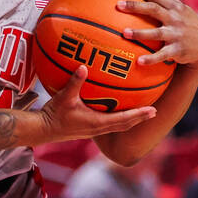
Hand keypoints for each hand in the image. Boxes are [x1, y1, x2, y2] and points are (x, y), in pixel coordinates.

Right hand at [40, 65, 156, 140]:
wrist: (43, 130)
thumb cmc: (54, 115)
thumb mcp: (64, 97)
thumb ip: (75, 82)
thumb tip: (83, 66)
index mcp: (97, 123)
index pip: (124, 120)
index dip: (139, 115)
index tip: (153, 110)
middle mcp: (99, 128)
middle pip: (126, 125)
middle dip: (140, 118)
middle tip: (154, 111)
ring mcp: (94, 130)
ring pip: (119, 126)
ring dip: (132, 120)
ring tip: (142, 112)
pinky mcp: (89, 129)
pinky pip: (109, 123)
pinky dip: (119, 118)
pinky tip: (118, 109)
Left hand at [116, 0, 197, 68]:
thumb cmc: (188, 24)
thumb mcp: (180, 8)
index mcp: (174, 6)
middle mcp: (175, 18)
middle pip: (153, 9)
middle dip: (135, 6)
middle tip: (118, 5)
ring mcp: (177, 34)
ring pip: (156, 33)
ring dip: (140, 33)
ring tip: (124, 33)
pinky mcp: (178, 50)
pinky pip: (162, 55)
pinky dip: (152, 59)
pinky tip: (139, 62)